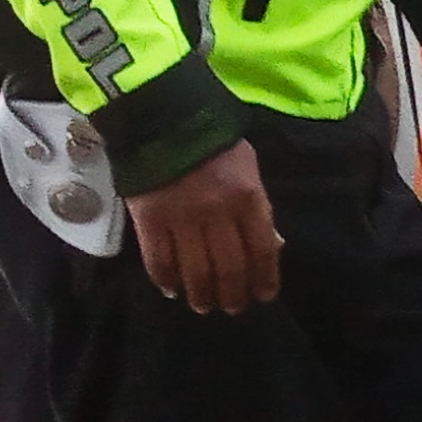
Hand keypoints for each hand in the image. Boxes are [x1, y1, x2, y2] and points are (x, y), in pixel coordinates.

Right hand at [128, 141, 279, 313]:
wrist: (161, 114)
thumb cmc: (211, 137)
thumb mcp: (248, 164)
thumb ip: (258, 205)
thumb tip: (273, 245)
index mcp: (248, 197)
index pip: (262, 249)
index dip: (264, 278)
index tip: (264, 296)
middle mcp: (218, 213)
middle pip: (229, 267)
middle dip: (233, 293)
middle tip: (232, 307)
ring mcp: (181, 218)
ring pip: (195, 270)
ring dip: (201, 294)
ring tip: (203, 306)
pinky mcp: (148, 219)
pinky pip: (158, 260)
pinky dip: (165, 279)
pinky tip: (171, 289)